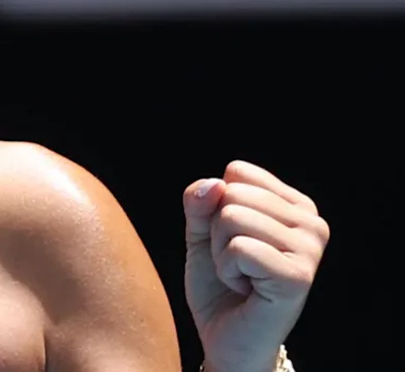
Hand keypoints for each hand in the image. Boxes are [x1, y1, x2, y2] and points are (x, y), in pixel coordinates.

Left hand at [183, 161, 329, 371]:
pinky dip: (227, 270)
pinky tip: (246, 289)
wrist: (226, 339)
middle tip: (236, 264)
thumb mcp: (202, 233)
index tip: (235, 240)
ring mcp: (310, 249)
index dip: (217, 207)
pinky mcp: (298, 276)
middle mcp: (312, 223)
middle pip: (232, 193)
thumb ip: (200, 202)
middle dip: (217, 232)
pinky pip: (239, 248)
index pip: (237, 172)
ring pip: (231, 217)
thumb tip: (213, 184)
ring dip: (221, 252)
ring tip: (241, 276)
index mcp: (296, 205)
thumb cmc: (219, 285)